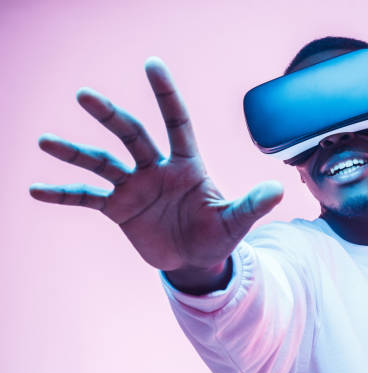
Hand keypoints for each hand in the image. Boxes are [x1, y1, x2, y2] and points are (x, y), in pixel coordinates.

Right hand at [30, 57, 282, 284]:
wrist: (195, 260)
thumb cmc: (218, 235)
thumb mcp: (235, 222)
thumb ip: (252, 205)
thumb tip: (280, 191)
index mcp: (187, 165)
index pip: (176, 122)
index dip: (165, 95)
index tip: (152, 65)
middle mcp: (157, 168)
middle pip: (132, 136)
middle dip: (110, 117)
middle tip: (86, 95)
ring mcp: (135, 187)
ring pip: (102, 162)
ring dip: (75, 153)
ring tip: (46, 141)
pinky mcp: (119, 209)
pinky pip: (86, 198)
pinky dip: (63, 194)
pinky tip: (36, 190)